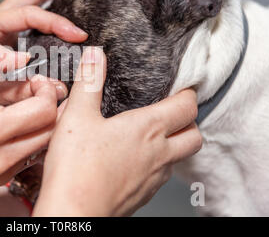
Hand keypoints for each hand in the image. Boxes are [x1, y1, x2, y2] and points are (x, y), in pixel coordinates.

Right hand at [0, 41, 65, 192]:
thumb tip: (19, 55)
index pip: (44, 111)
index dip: (47, 90)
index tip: (36, 79)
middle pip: (53, 130)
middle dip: (53, 105)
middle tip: (40, 88)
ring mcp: (1, 173)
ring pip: (45, 144)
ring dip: (45, 120)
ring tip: (30, 102)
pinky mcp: (0, 178)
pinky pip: (31, 154)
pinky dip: (33, 134)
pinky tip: (20, 120)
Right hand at [33, 47, 201, 216]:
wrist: (73, 213)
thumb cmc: (76, 168)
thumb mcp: (77, 116)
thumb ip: (89, 82)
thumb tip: (96, 55)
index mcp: (147, 129)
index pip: (187, 106)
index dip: (187, 94)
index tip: (180, 86)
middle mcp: (159, 154)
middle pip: (194, 135)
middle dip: (188, 121)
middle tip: (170, 111)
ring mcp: (153, 178)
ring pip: (179, 158)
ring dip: (172, 143)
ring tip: (149, 134)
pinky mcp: (143, 195)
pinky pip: (160, 176)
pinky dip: (155, 163)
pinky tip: (131, 159)